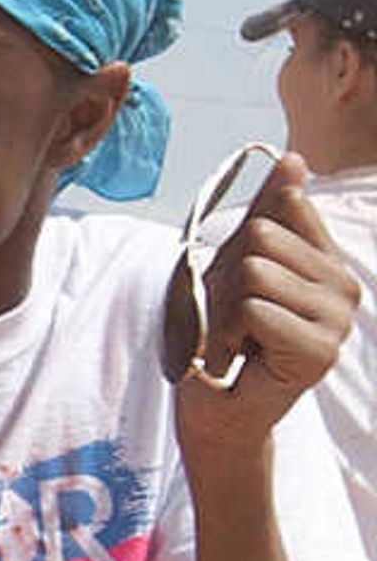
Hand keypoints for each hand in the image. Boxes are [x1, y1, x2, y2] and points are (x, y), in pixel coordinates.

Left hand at [174, 156, 364, 456]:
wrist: (217, 401)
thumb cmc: (224, 331)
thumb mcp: (238, 260)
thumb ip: (269, 211)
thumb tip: (293, 159)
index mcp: (328, 260)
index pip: (285, 207)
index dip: (243, 238)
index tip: (242, 276)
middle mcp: (344, 286)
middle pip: (262, 237)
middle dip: (227, 274)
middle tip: (232, 314)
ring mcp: (338, 320)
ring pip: (256, 272)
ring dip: (225, 306)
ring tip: (237, 334)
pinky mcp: (321, 351)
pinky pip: (255, 309)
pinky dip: (230, 331)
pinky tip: (243, 355)